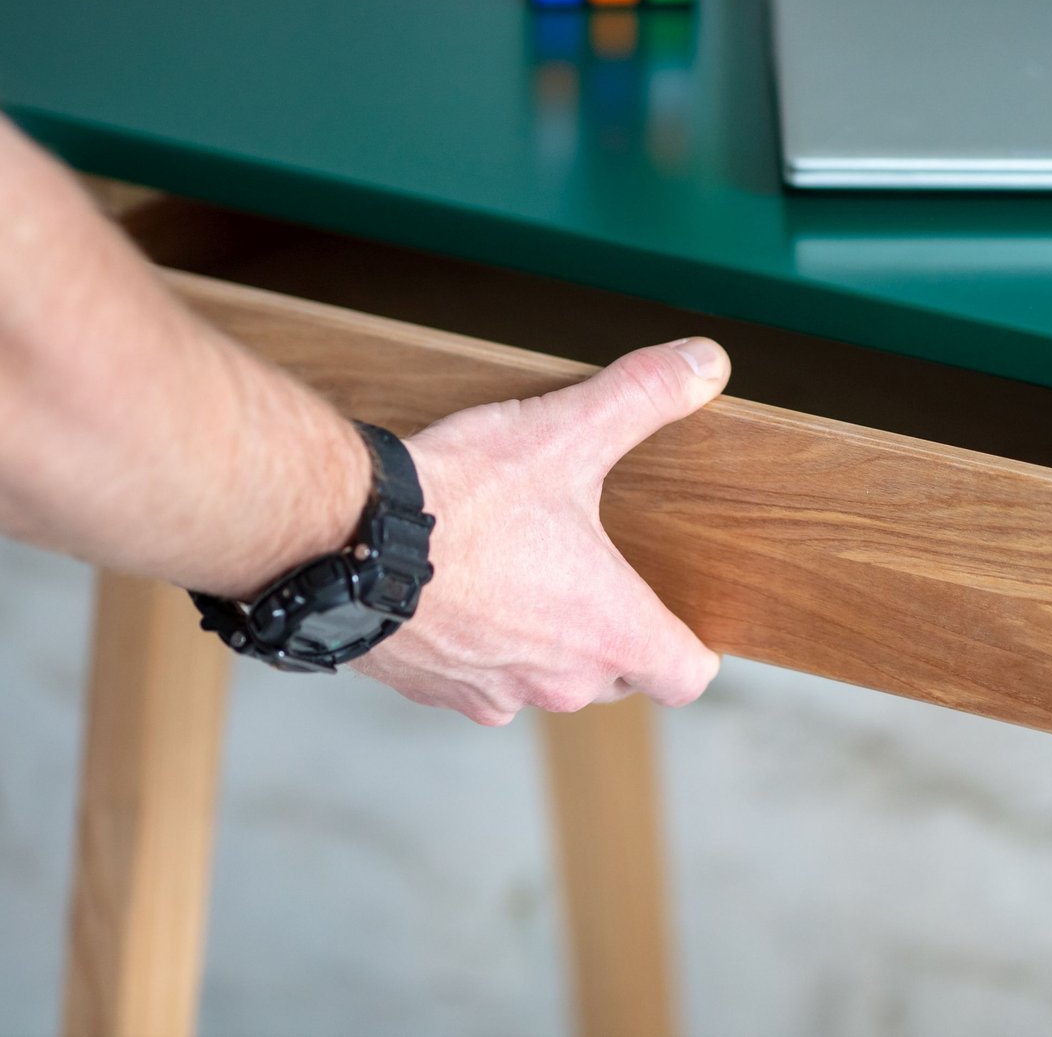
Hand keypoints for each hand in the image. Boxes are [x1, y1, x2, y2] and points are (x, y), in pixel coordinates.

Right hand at [353, 337, 729, 724]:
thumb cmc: (464, 498)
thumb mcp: (567, 431)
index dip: (691, 648)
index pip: (685, 676)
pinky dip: (478, 646)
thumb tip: (707, 361)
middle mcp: (559, 681)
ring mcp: (492, 692)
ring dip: (542, 642)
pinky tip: (461, 590)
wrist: (344, 540)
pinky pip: (477, 681)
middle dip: (613, 633)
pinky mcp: (432, 690)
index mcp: (610, 631)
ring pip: (543, 682)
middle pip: (616, 678)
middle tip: (595, 572)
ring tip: (524, 574)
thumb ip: (644, 395)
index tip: (679, 618)